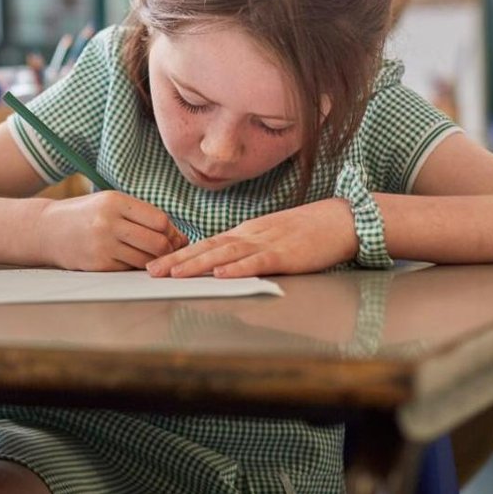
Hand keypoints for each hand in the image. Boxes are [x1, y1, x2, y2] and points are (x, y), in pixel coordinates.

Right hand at [39, 191, 188, 270]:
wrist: (46, 229)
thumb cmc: (84, 215)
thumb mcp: (109, 203)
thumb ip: (141, 215)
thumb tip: (178, 237)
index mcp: (114, 201)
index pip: (159, 220)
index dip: (171, 231)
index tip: (171, 235)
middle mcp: (107, 222)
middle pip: (157, 242)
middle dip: (167, 249)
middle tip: (165, 250)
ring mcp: (102, 245)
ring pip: (146, 260)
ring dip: (153, 261)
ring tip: (148, 256)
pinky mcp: (97, 264)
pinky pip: (129, 269)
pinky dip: (134, 266)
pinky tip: (128, 259)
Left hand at [146, 198, 358, 278]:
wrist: (342, 220)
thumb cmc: (308, 232)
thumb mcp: (271, 240)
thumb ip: (248, 251)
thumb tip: (223, 266)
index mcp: (246, 233)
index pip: (206, 243)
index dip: (179, 254)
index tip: (155, 264)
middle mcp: (250, 236)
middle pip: (207, 247)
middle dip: (176, 260)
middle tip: (150, 271)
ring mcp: (267, 243)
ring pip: (225, 254)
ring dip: (198, 264)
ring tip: (174, 273)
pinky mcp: (287, 255)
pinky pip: (258, 262)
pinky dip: (238, 268)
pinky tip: (221, 274)